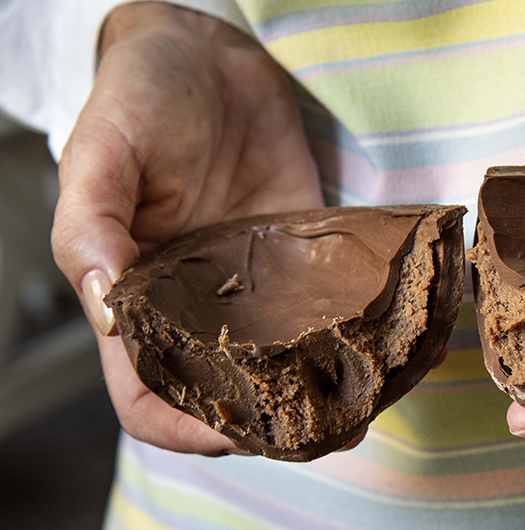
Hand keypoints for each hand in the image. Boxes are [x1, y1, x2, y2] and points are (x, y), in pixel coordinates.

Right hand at [52, 2, 322, 454]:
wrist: (208, 55)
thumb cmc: (139, 97)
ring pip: (285, 364)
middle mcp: (198, 306)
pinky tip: (385, 344)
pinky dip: (354, 334)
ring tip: (366, 401)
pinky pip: (328, 307)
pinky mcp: (303, 256)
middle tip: (325, 429)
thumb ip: (91, 225)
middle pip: (227, 395)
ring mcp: (256, 286)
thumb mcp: (101, 154)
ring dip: (322, 391)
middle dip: (272, 422)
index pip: (147, 396)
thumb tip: (108, 304)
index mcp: (138, 299)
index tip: (232, 433)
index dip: (182, 427)